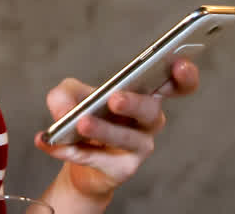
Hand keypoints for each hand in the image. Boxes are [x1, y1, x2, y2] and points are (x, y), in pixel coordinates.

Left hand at [33, 59, 199, 203]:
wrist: (75, 156)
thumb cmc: (84, 115)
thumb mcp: (69, 96)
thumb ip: (65, 94)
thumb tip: (66, 109)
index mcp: (145, 95)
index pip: (178, 85)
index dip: (185, 76)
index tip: (178, 65)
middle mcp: (148, 121)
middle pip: (152, 110)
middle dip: (134, 103)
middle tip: (114, 99)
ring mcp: (139, 147)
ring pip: (126, 138)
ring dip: (102, 130)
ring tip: (80, 123)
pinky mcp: (123, 169)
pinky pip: (97, 158)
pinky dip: (70, 150)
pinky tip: (50, 143)